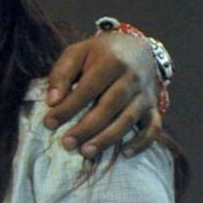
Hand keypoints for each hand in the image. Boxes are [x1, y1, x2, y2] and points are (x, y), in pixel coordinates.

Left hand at [44, 31, 161, 158]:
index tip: (49, 123)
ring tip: (86, 152)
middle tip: (66, 143)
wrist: (136, 49)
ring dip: (108, 138)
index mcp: (111, 62)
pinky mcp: (153, 108)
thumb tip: (52, 101)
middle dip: (86, 128)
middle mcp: (132, 78)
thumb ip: (62, 74)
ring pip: (128, 119)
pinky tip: (124, 153)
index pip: (87, 89)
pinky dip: (141, 142)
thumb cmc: (98, 54)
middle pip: (109, 107)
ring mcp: (146, 94)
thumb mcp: (76, 53)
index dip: (68, 108)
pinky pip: (153, 128)